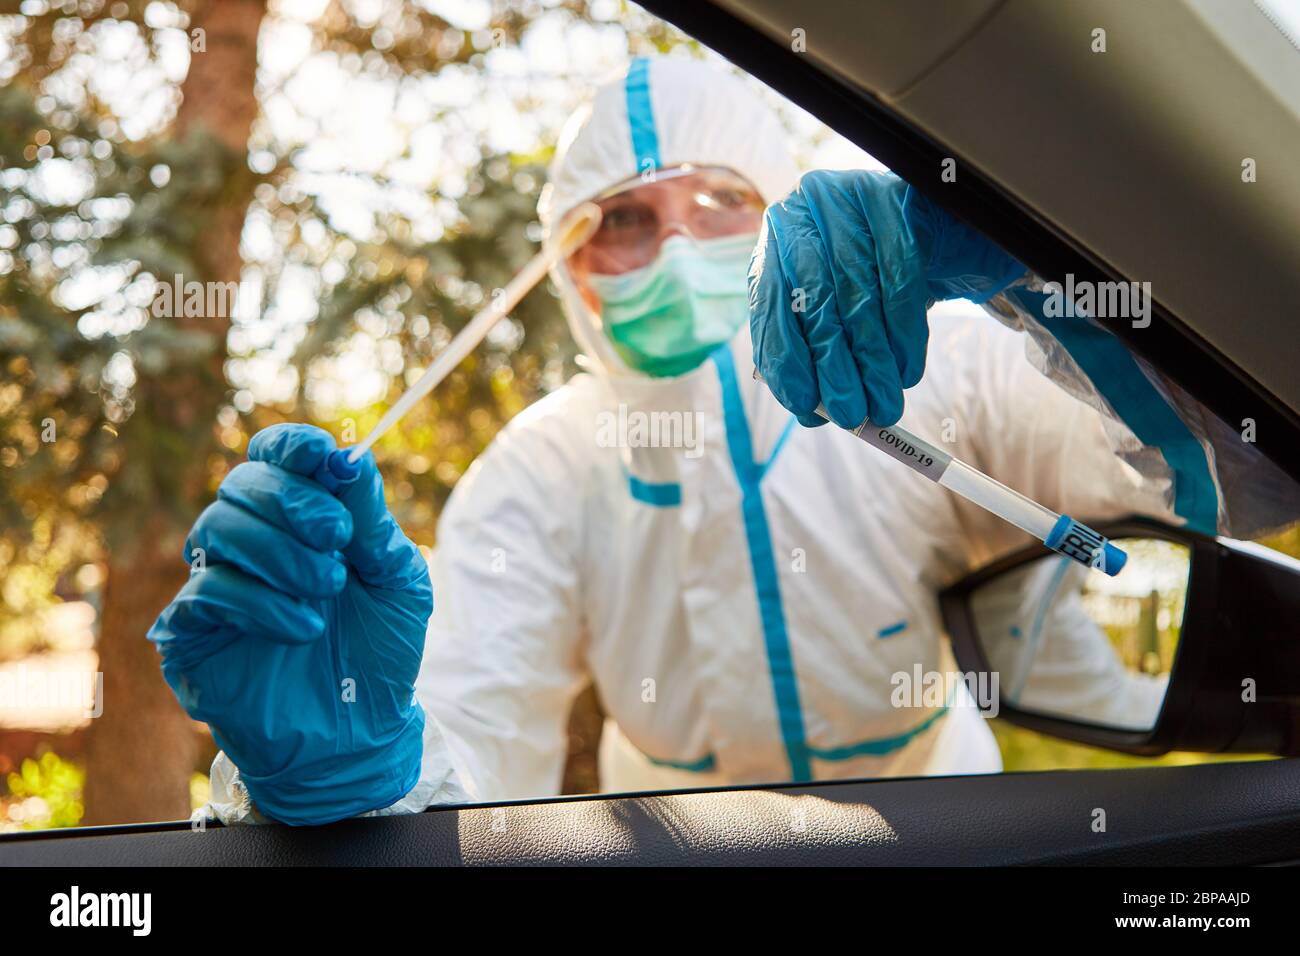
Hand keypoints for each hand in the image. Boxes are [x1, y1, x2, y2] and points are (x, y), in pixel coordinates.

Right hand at [148, 424, 429, 824]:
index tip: (322, 457)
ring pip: (217, 527)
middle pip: (242, 483)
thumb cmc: (380, 651)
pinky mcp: (191, 632)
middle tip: (336, 538)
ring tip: (327, 590)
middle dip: (293, 502)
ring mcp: (217, 583)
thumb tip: (349, 458)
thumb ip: (371, 522)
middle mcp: (251, 542)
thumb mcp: (397, 579)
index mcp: (298, 519)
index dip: (291, 447)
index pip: (273, 458)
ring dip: (280, 554)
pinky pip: (207, 592)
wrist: (361, 733)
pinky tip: (304, 628)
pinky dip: (261, 602)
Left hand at [748, 169, 1024, 426]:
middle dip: (834, 366)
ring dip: (872, 361)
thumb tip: (810, 412)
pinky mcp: (895, 200)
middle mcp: (802, 211)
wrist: (930, 229)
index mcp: (775, 241)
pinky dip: (904, 335)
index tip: (803, 404)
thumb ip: (814, 353)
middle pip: (815, 302)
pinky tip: (907, 370)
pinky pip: (899, 280)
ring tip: (884, 404)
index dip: (786, 357)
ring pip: (858, 295)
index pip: (770, 305)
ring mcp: (848, 199)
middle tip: (850, 414)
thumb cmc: (872, 279)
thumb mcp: (834, 312)